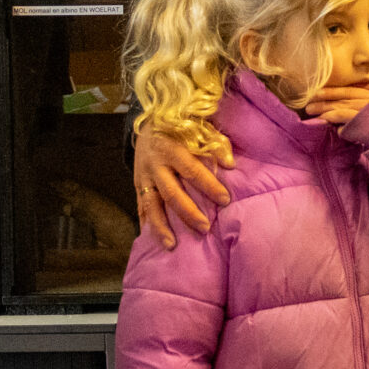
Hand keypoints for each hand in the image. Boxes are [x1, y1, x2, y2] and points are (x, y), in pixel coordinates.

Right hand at [133, 126, 234, 247]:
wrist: (148, 123)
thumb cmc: (180, 128)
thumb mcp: (197, 128)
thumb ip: (215, 143)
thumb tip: (230, 164)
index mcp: (172, 148)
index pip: (192, 170)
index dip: (209, 185)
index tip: (225, 200)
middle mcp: (155, 164)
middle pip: (172, 193)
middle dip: (188, 213)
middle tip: (205, 228)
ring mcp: (144, 176)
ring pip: (151, 205)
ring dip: (161, 227)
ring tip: (172, 246)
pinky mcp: (137, 184)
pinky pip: (140, 207)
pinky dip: (146, 224)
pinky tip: (154, 240)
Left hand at [301, 83, 368, 125]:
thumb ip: (356, 102)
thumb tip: (337, 106)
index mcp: (367, 93)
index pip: (346, 89)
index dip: (330, 90)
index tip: (315, 91)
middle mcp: (366, 99)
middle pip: (341, 98)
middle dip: (323, 100)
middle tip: (308, 102)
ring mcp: (365, 110)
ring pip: (341, 107)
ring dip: (325, 109)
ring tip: (312, 111)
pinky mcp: (364, 122)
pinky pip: (346, 118)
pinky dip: (336, 118)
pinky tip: (326, 119)